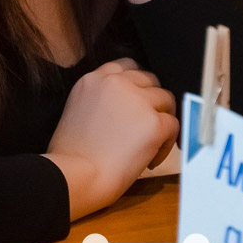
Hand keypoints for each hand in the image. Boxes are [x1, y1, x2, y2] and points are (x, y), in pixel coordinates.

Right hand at [44, 58, 178, 219]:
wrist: (74, 177)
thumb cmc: (69, 156)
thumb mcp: (77, 112)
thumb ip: (100, 100)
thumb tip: (123, 110)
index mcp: (93, 80)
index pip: (126, 66)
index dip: (136, 83)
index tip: (137, 101)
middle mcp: (117, 83)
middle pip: (150, 80)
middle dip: (152, 101)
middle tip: (146, 125)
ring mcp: (138, 101)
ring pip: (166, 100)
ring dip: (161, 121)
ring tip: (149, 146)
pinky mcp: (154, 123)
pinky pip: (173, 126)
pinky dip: (166, 144)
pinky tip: (151, 161)